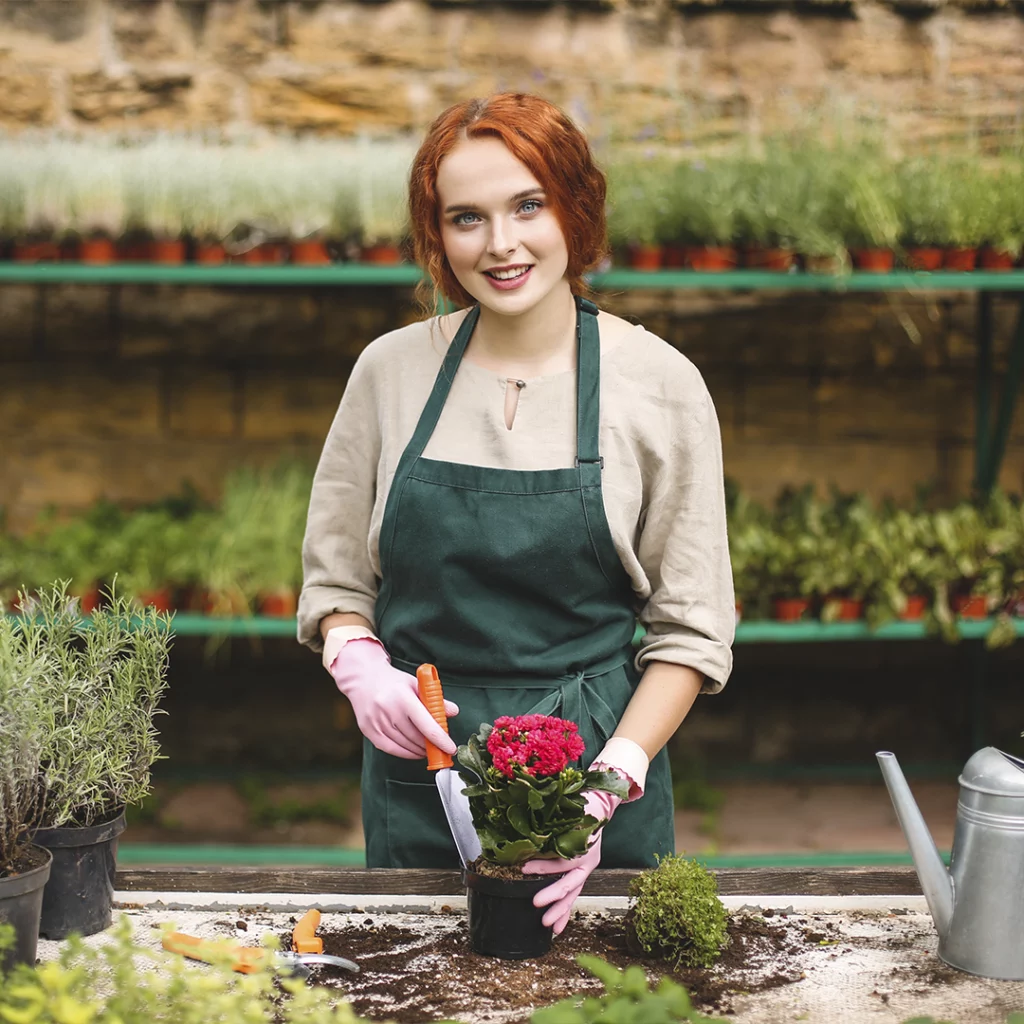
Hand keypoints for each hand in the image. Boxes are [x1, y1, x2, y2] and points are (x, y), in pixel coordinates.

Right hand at [329, 638, 457, 758]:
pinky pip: (390, 749)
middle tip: (441, 748)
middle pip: (415, 738)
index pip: (426, 725)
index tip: (450, 748)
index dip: (440, 740)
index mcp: (403, 696)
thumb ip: (435, 699)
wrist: (362, 678)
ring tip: (428, 749)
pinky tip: (413, 751)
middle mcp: (388, 710)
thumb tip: (453, 712)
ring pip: (404, 745)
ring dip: (419, 751)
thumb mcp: (416, 684)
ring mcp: (376, 721)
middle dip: (431, 746)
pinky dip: (405, 753)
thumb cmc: (393, 682)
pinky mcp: (368, 730)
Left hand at [522, 788, 622, 934]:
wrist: (600, 805)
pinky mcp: (582, 873)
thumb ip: (554, 822)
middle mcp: (588, 860)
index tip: (523, 868)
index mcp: (585, 845)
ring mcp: (586, 868)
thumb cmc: (583, 805)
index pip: (563, 860)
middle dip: (553, 896)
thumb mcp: (571, 810)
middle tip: (536, 904)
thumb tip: (528, 830)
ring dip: (561, 910)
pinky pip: (574, 894)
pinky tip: (557, 926)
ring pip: (574, 893)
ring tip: (548, 925)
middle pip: (571, 882)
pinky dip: (566, 910)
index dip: (544, 866)